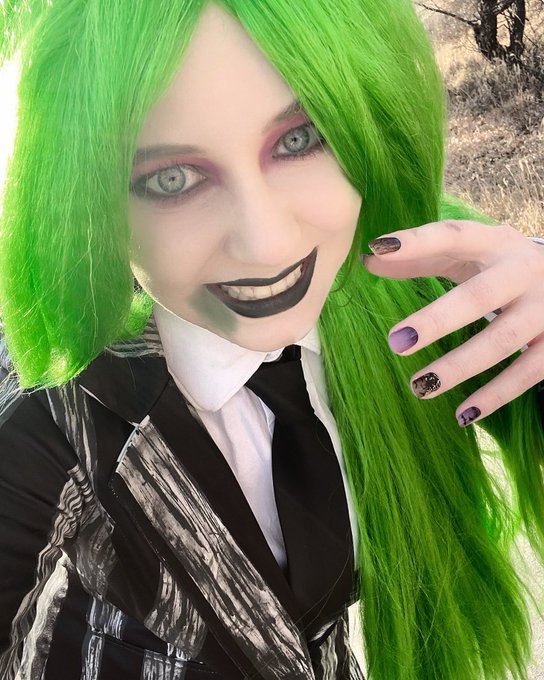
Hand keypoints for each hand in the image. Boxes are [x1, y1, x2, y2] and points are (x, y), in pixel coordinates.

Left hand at [362, 220, 543, 426]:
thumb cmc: (502, 267)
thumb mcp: (469, 254)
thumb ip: (421, 257)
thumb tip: (367, 260)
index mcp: (494, 243)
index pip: (453, 236)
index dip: (417, 242)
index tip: (379, 248)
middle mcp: (522, 271)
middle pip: (480, 296)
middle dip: (437, 320)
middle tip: (396, 342)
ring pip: (502, 340)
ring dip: (459, 366)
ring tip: (419, 387)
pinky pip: (528, 372)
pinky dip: (495, 395)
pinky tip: (464, 414)